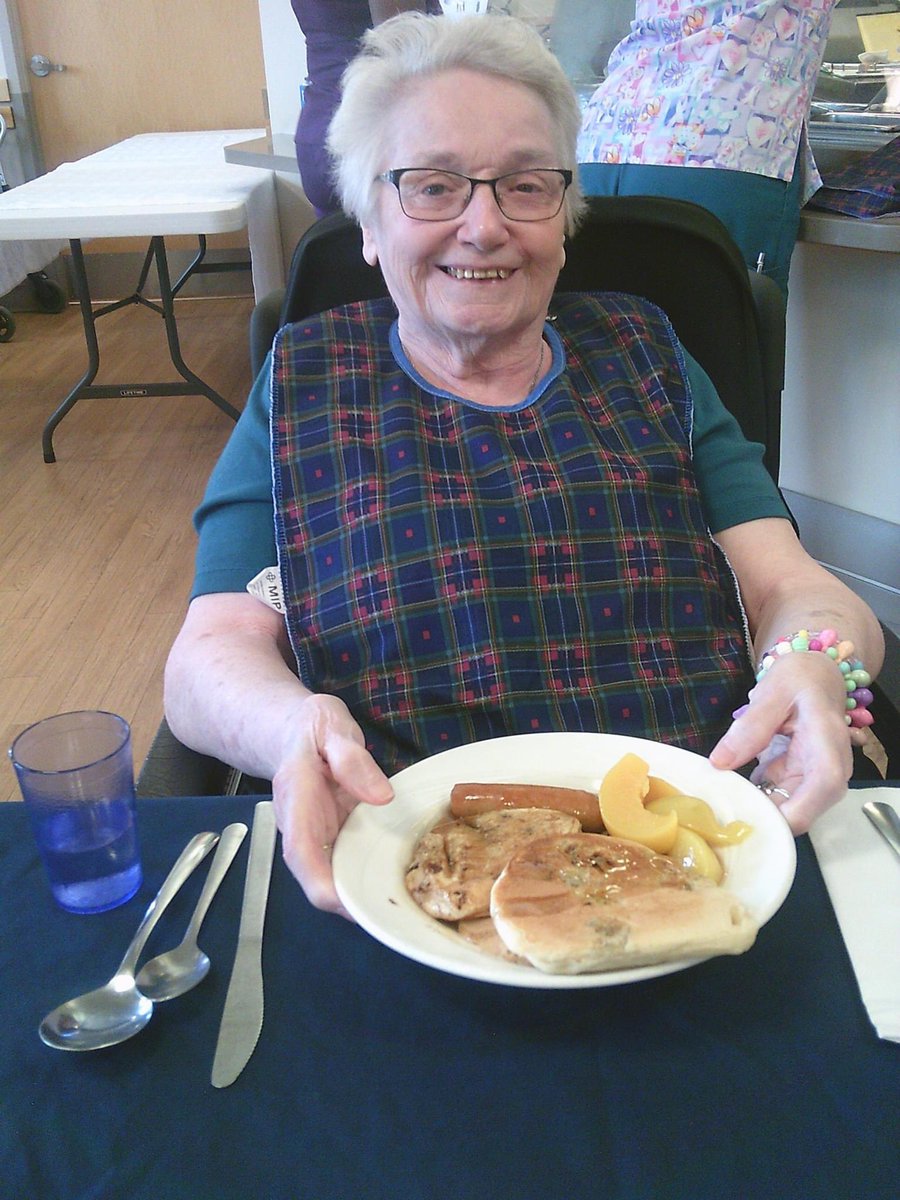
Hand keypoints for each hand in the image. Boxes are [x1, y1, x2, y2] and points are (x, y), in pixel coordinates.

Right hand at [271, 694, 392, 915]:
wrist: (295, 731)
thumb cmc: (312, 728)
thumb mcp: (331, 726)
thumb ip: (352, 758)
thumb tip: (382, 797)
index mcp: (297, 801)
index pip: (301, 853)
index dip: (325, 886)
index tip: (356, 904)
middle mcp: (302, 829)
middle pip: (319, 880)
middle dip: (355, 903)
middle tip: (400, 912)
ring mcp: (318, 838)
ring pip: (336, 878)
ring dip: (367, 895)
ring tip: (409, 904)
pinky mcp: (333, 838)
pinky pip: (350, 865)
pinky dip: (372, 877)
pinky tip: (405, 882)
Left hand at [709, 652, 853, 832]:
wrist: (815, 676)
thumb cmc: (801, 678)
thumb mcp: (773, 691)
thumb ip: (750, 726)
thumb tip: (720, 762)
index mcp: (828, 743)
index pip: (824, 786)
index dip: (795, 811)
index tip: (756, 817)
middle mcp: (828, 768)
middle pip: (804, 809)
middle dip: (765, 818)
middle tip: (722, 812)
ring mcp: (813, 778)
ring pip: (786, 810)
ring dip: (755, 810)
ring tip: (720, 802)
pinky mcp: (797, 779)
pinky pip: (775, 799)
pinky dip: (753, 798)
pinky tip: (729, 791)